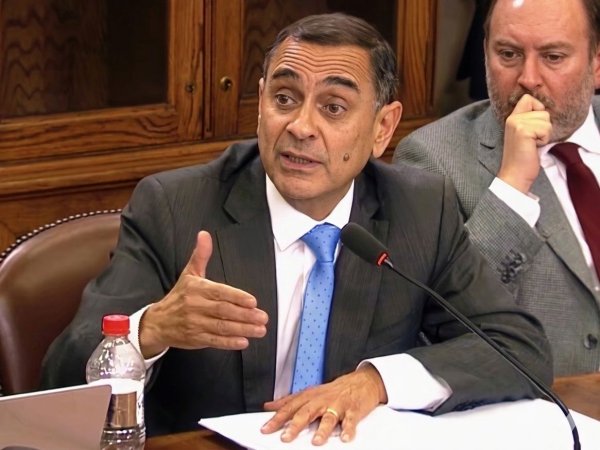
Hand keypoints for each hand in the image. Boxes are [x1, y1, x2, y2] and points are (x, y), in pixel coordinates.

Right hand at [139, 231, 267, 356]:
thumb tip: (204, 234)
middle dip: (245, 315)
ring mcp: (195, 324)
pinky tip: (243, 342)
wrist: (158, 322)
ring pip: (222, 327)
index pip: (219, 292)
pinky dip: (229, 342)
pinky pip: (214, 340)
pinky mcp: (196, 338)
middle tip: (263, 317)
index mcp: (196, 289)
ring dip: (242, 329)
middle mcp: (195, 306)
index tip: (253, 301)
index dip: (236, 297)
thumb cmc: (179, 296)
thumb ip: (200, 255)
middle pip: (223, 311)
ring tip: (260, 329)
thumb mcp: (189, 273)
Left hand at [261, 364, 386, 445]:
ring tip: (316, 442)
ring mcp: (338, 405)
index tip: (266, 429)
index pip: (290, 407)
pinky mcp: (353, 410)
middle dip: (295, 425)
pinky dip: (348, 429)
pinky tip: (345, 438)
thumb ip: (289, 401)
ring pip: (329, 417)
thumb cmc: (333, 390)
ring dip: (322, 430)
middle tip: (285, 437)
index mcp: (310, 396)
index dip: (277, 418)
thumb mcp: (310, 393)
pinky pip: (351, 420)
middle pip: (306, 412)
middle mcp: (322, 400)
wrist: (361, 381)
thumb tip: (269, 406)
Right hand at [498, 94, 551, 192]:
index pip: (528, 98)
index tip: (535, 126)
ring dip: (544, 134)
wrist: (515, 175)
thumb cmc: (523, 158)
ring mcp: (517, 124)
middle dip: (544, 126)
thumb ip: (530, 120)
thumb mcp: (525, 134)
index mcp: (511, 118)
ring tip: (532, 144)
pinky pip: (546, 128)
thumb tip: (545, 110)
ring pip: (546, 119)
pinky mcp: (524, 131)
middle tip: (532, 140)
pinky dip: (544, 139)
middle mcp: (512, 118)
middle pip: (542, 110)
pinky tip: (533, 147)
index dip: (538, 109)